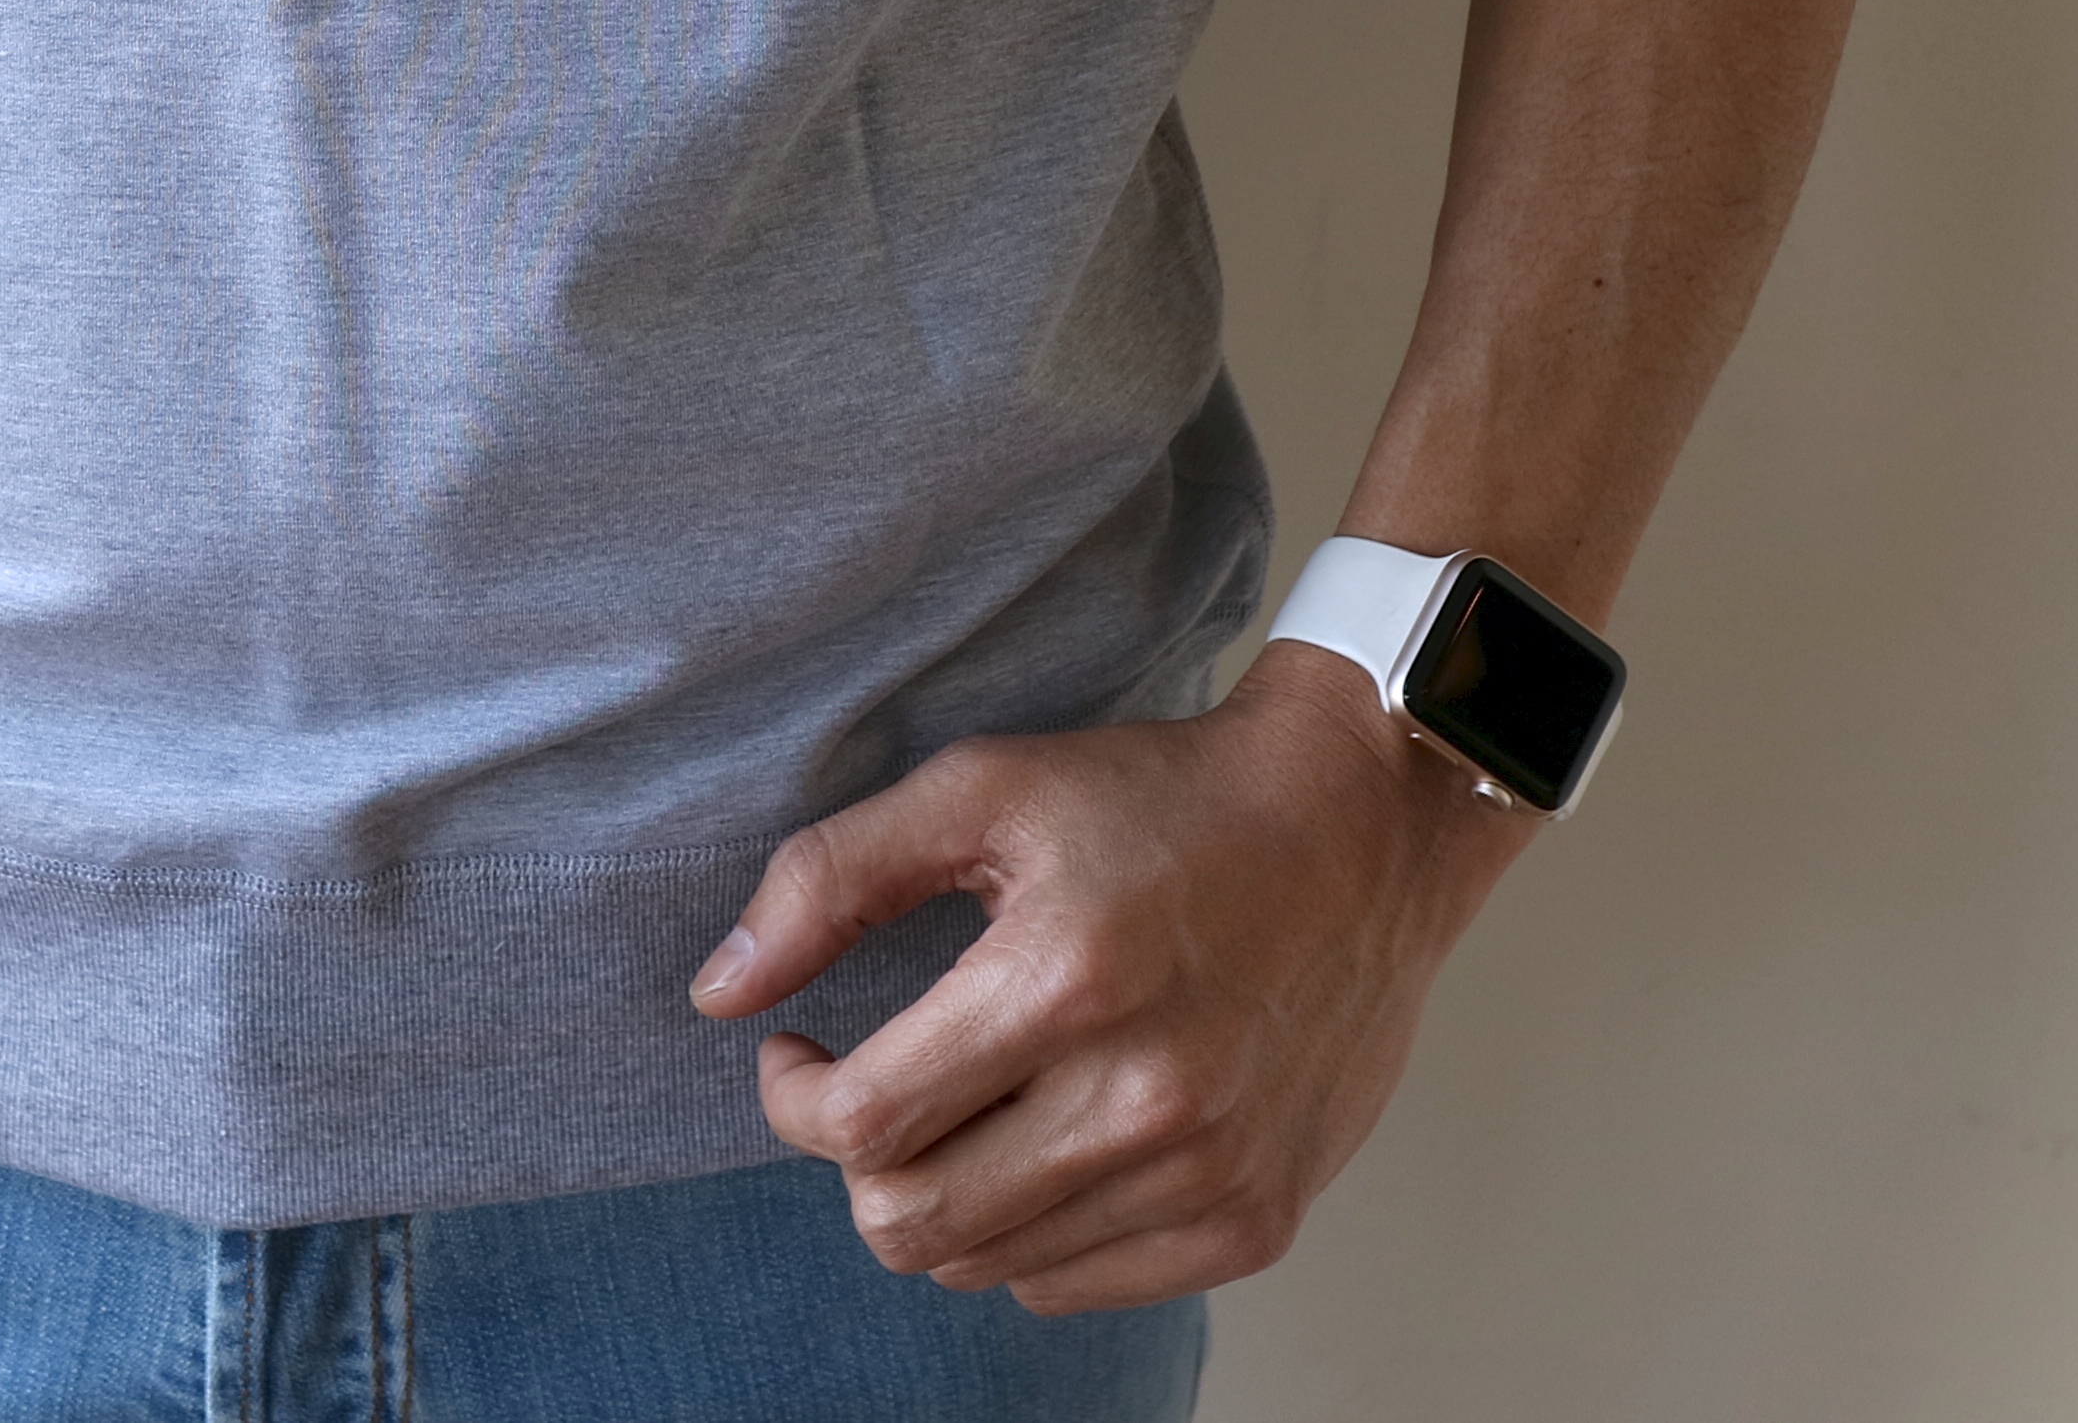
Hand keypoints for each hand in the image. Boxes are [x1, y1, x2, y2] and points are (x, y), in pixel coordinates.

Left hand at [688, 647, 1528, 1312]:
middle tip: (870, 1084)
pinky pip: (1074, 1288)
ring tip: (960, 1103)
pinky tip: (1041, 1139)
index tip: (795, 1048)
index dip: (793, 1097)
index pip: (864, 1123)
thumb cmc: (1162, 800)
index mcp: (1066, 979)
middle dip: (854, 1161)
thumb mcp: (982, 789)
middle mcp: (1144, 1098)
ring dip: (938, 1196)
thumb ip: (833, 878)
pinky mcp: (1253, 1223)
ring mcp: (1207, 1176)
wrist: (1357, 831)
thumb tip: (719, 990)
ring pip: (985, 1267)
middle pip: (912, 1221)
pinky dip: (1026, 1233)